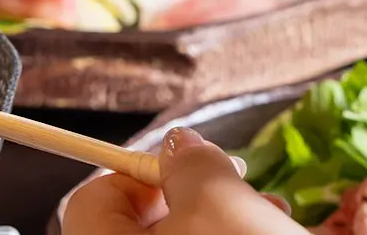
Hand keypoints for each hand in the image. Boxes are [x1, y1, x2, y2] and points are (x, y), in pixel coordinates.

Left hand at [62, 128, 300, 234]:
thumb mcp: (218, 200)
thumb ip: (191, 162)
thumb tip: (179, 142)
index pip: (94, 195)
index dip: (143, 169)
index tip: (186, 161)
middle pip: (142, 218)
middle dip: (197, 193)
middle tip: (239, 185)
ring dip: (225, 217)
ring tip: (269, 214)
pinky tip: (272, 232)